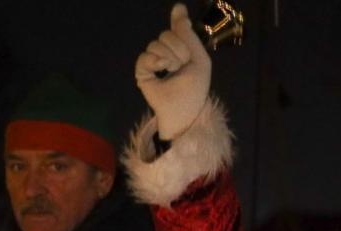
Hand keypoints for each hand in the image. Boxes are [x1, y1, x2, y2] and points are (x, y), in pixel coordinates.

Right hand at [134, 3, 210, 140]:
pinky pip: (144, 57)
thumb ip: (187, 33)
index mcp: (179, 49)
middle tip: (183, 66)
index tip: (187, 46)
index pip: (176, 28)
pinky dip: (155, 61)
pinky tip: (162, 69)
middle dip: (178, 49)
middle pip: (165, 35)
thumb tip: (178, 6)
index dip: (181, 32)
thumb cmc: (195, 87)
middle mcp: (165, 53)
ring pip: (155, 44)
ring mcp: (153, 62)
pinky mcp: (143, 72)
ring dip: (169, 57)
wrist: (185, 110)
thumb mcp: (198, 57)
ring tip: (173, 71)